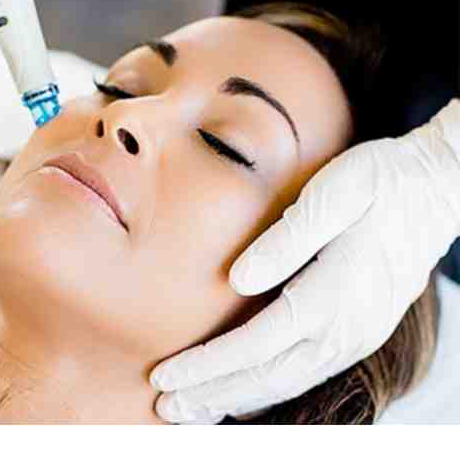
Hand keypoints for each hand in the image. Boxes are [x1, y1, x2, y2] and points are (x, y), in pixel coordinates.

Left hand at [150, 98, 459, 423]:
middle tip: (166, 409)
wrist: (436, 192)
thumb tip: (238, 279)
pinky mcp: (357, 334)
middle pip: (264, 379)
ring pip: (284, 384)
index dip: (206, 367)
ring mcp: (353, 337)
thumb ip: (287, 240)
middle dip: (210, 396)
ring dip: (234, 399)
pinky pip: (303, 376)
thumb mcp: (335, 195)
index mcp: (330, 297)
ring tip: (193, 410)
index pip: (252, 347)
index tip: (164, 377)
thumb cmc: (382, 186)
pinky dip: (265, 391)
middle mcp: (342, 330)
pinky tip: (242, 393)